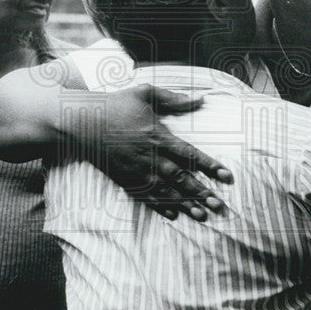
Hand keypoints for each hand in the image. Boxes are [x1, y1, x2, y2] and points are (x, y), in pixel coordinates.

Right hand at [66, 84, 233, 220]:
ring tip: (203, 216)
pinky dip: (161, 207)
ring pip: (167, 192)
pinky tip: (174, 215)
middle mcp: (151, 158)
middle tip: (220, 207)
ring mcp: (138, 171)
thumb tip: (201, 98)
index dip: (210, 166)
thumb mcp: (145, 93)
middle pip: (182, 179)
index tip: (227, 177)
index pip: (191, 155)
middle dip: (203, 194)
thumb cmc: (116, 105)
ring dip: (186, 204)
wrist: (83, 123)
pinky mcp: (126, 179)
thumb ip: (175, 99)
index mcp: (159, 137)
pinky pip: (146, 197)